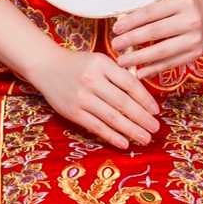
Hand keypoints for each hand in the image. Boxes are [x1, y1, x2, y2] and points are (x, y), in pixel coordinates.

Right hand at [26, 46, 160, 149]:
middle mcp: (92, 80)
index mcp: (102, 64)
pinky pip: (96, 126)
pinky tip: (124, 143)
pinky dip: (111, 136)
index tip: (156, 111)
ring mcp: (81, 97)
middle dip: (142, 118)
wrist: (47, 67)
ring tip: (145, 138)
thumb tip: (143, 97)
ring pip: (111, 117)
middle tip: (155, 128)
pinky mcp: (72, 112)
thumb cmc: (79, 64)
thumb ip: (118, 75)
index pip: (130, 83)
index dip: (145, 99)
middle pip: (123, 102)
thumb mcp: (99, 61)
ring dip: (131, 130)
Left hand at [112, 0, 202, 75]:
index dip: (131, 22)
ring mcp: (195, 39)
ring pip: (162, 51)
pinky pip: (171, 63)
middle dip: (132, 40)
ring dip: (140, 58)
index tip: (116, 29)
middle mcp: (191, 20)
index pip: (151, 13)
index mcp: (182, 1)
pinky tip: (140, 72)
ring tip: (123, 62)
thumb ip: (152, 9)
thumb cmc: (188, 3)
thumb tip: (123, 23)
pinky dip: (154, 69)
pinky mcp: (196, 53)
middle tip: (115, 46)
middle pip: (155, 32)